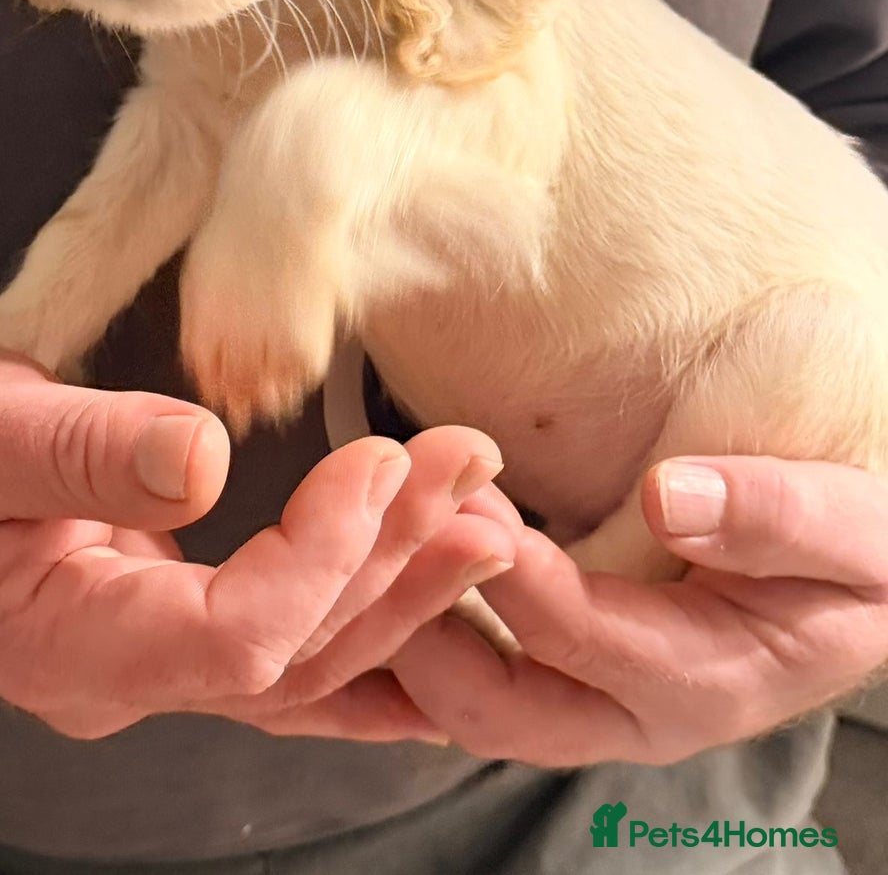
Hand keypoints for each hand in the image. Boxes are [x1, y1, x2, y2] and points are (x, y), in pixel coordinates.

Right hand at [0, 349, 514, 740]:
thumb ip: (82, 447)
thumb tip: (206, 457)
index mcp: (68, 640)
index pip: (234, 638)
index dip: (323, 560)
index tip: (379, 461)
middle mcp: (124, 675)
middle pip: (295, 654)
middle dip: (396, 562)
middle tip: (473, 472)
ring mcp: (149, 661)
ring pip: (306, 659)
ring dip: (402, 584)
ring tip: (481, 505)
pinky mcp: (168, 626)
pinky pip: (287, 653)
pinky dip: (370, 635)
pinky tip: (441, 615)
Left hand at [388, 457, 887, 763]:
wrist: (849, 577)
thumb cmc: (851, 557)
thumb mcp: (851, 530)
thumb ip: (776, 514)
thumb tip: (673, 497)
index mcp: (704, 684)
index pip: (585, 644)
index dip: (519, 582)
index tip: (467, 511)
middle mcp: (628, 712)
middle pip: (496, 706)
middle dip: (426, 628)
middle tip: (383, 533)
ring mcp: (584, 696)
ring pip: (465, 695)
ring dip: (409, 622)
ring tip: (369, 532)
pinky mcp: (555, 664)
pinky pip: (466, 665)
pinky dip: (419, 618)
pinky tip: (384, 550)